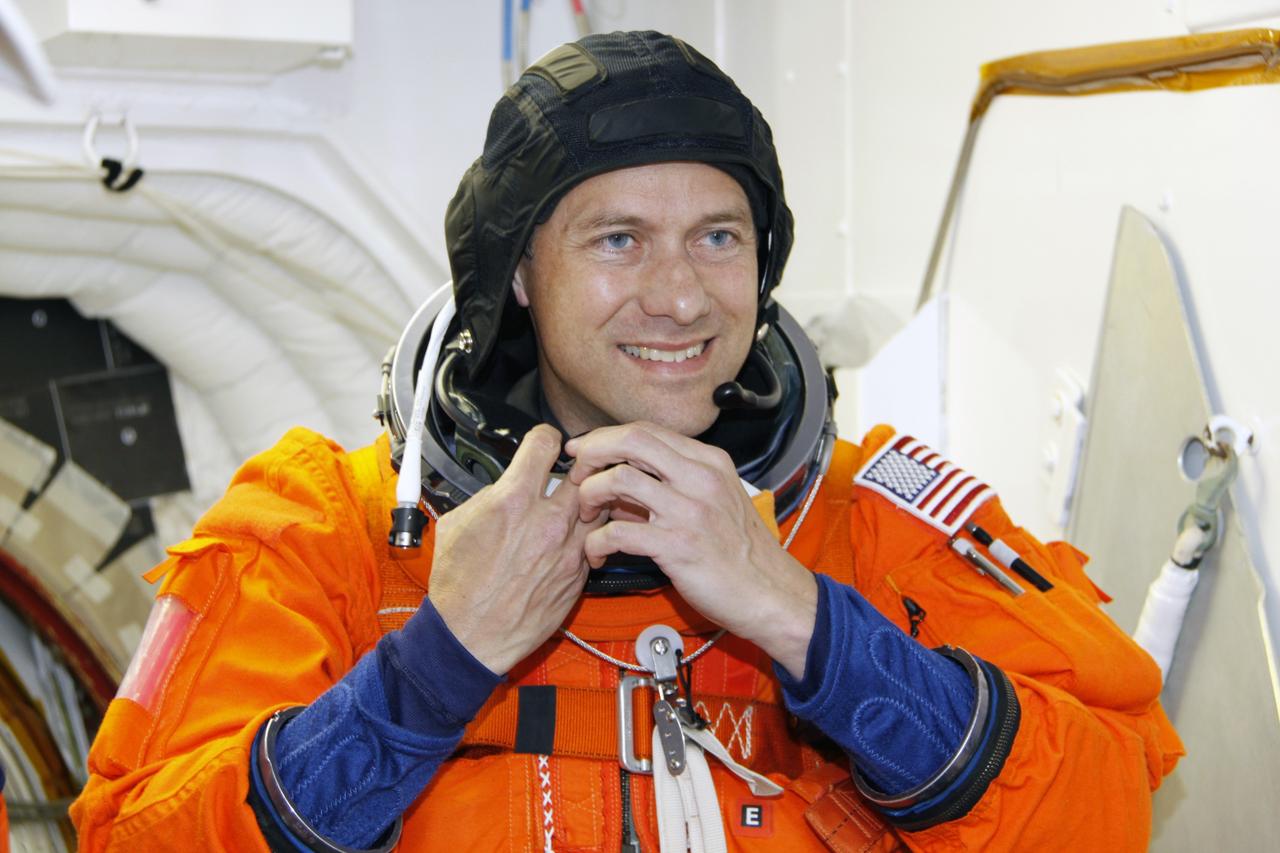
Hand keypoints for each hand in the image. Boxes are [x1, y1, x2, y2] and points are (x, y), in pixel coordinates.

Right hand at [428, 425, 598, 673]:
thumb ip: (487, 496)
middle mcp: (548, 521)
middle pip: (584, 472)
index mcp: (514, 501)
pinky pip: (593, 542)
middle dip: (578, 468)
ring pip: (598, 507)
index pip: (546, 444)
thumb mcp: (456, 524)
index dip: (545, 438)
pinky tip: (570, 539)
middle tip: (570, 471)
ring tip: (573, 506)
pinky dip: (586, 535)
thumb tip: (503, 485)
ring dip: (588, 502)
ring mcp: (569, 549)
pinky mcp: (579, 575)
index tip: (545, 443)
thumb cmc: (459, 587)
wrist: (470, 637)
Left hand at [565, 422, 817, 678]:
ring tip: (587, 516)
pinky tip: (597, 554)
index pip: (646, 431)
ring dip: (590, 496)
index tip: (585, 452)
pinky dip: (596, 542)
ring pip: (619, 480)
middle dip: (592, 452)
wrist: (770, 593)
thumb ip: (674, 483)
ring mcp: (690, 511)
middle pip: (630, 441)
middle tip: (575, 473)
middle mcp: (700, 478)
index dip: (606, 438)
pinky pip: (619, 532)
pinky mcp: (678, 547)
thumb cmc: (741, 552)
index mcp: (709, 462)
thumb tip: (622, 479)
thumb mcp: (716, 500)